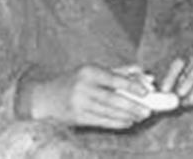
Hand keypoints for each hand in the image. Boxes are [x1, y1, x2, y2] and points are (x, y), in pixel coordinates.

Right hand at [25, 64, 152, 128]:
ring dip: (127, 116)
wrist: (44, 97)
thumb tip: (144, 73)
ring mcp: (78, 104)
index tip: (146, 92)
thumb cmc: (75, 81)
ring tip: (141, 117)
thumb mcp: (93, 71)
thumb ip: (119, 71)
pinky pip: (100, 121)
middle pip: (113, 99)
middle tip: (148, 110)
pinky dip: (116, 123)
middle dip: (132, 106)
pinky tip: (127, 122)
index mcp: (89, 72)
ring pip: (108, 112)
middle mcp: (83, 87)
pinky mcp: (76, 117)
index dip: (132, 86)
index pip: (115, 80)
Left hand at [159, 57, 192, 110]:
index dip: (172, 75)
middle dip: (189, 81)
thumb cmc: (185, 96)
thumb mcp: (175, 95)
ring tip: (191, 102)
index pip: (180, 63)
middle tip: (180, 95)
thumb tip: (156, 106)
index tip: (165, 90)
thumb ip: (168, 97)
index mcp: (188, 63)